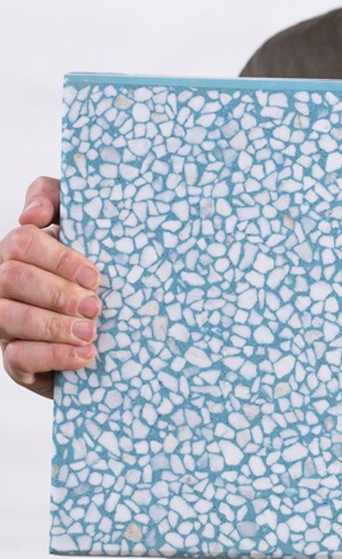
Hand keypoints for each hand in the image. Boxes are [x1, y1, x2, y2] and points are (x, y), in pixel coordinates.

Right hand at [0, 176, 100, 399]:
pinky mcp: (14, 358)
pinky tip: (84, 356)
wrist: (113, 322)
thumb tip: (32, 213)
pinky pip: (17, 357)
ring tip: (91, 332)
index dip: (58, 258)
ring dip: (54, 327)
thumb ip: (56, 200)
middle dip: (57, 293)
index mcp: (21, 249)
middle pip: (12, 279)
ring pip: (9, 318)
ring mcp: (4, 320)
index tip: (94, 275)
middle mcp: (4, 283)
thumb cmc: (95, 266)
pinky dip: (53, 356)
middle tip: (96, 305)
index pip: (23, 242)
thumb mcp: (87, 225)